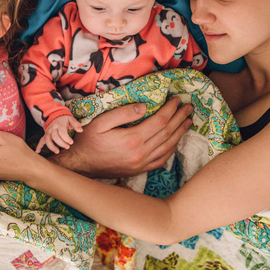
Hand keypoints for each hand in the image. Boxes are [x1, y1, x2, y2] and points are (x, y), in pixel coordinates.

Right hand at [37, 115, 83, 153]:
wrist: (55, 116)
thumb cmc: (65, 119)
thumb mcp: (71, 119)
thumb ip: (76, 124)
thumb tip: (81, 130)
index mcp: (59, 124)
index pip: (62, 132)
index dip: (67, 138)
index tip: (71, 142)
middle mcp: (52, 128)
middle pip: (55, 137)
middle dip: (61, 143)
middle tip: (68, 147)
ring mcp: (48, 132)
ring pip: (47, 140)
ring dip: (51, 146)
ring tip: (57, 152)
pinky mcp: (46, 135)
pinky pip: (41, 140)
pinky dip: (39, 146)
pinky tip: (37, 152)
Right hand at [50, 97, 192, 177]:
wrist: (80, 166)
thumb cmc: (88, 141)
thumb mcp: (101, 122)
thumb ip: (123, 113)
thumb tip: (144, 107)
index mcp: (132, 139)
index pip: (159, 121)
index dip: (170, 109)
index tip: (177, 99)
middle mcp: (140, 153)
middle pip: (167, 133)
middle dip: (180, 118)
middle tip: (189, 107)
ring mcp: (141, 164)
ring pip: (167, 147)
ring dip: (180, 133)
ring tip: (188, 121)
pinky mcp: (139, 170)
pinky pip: (161, 160)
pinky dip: (171, 149)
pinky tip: (175, 142)